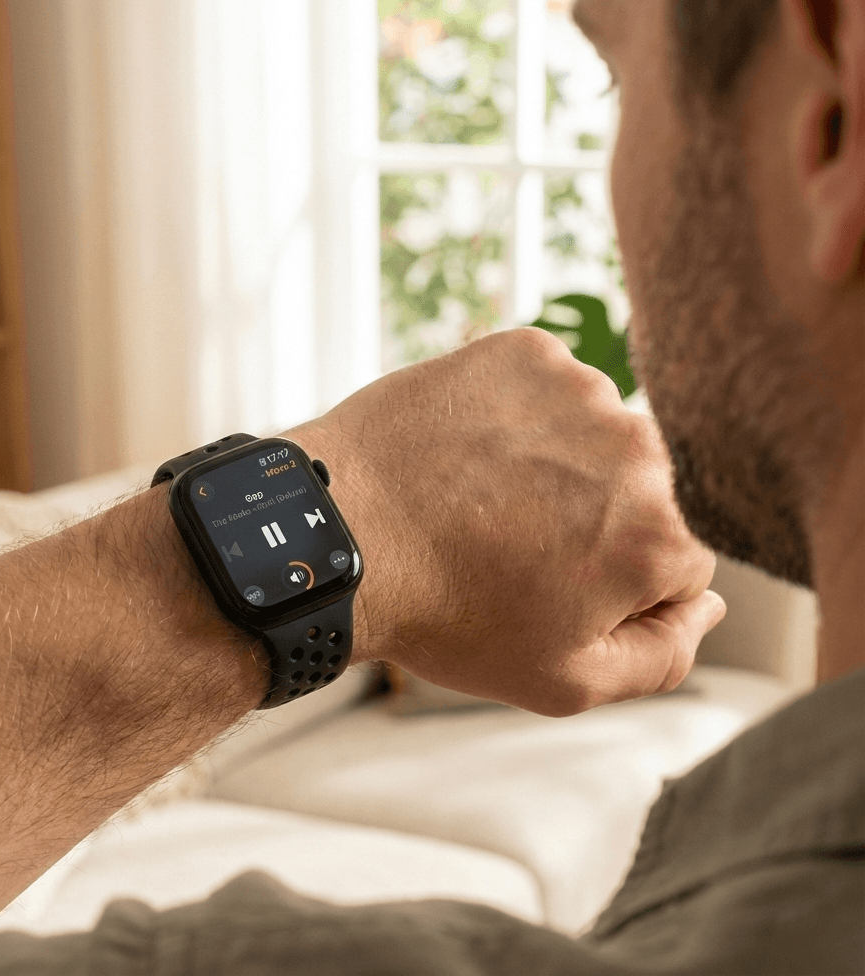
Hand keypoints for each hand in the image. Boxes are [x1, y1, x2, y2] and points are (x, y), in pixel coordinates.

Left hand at [292, 328, 723, 715]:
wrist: (341, 533)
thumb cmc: (444, 614)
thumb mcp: (563, 681)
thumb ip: (663, 655)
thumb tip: (709, 605)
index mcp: (657, 539)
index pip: (676, 568)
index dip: (611, 590)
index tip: (545, 589)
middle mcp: (637, 450)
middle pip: (639, 495)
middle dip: (590, 523)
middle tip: (506, 547)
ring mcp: (578, 390)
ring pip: (593, 436)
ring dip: (554, 464)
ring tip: (480, 499)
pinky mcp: (524, 351)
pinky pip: (544, 389)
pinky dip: (515, 415)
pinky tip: (467, 451)